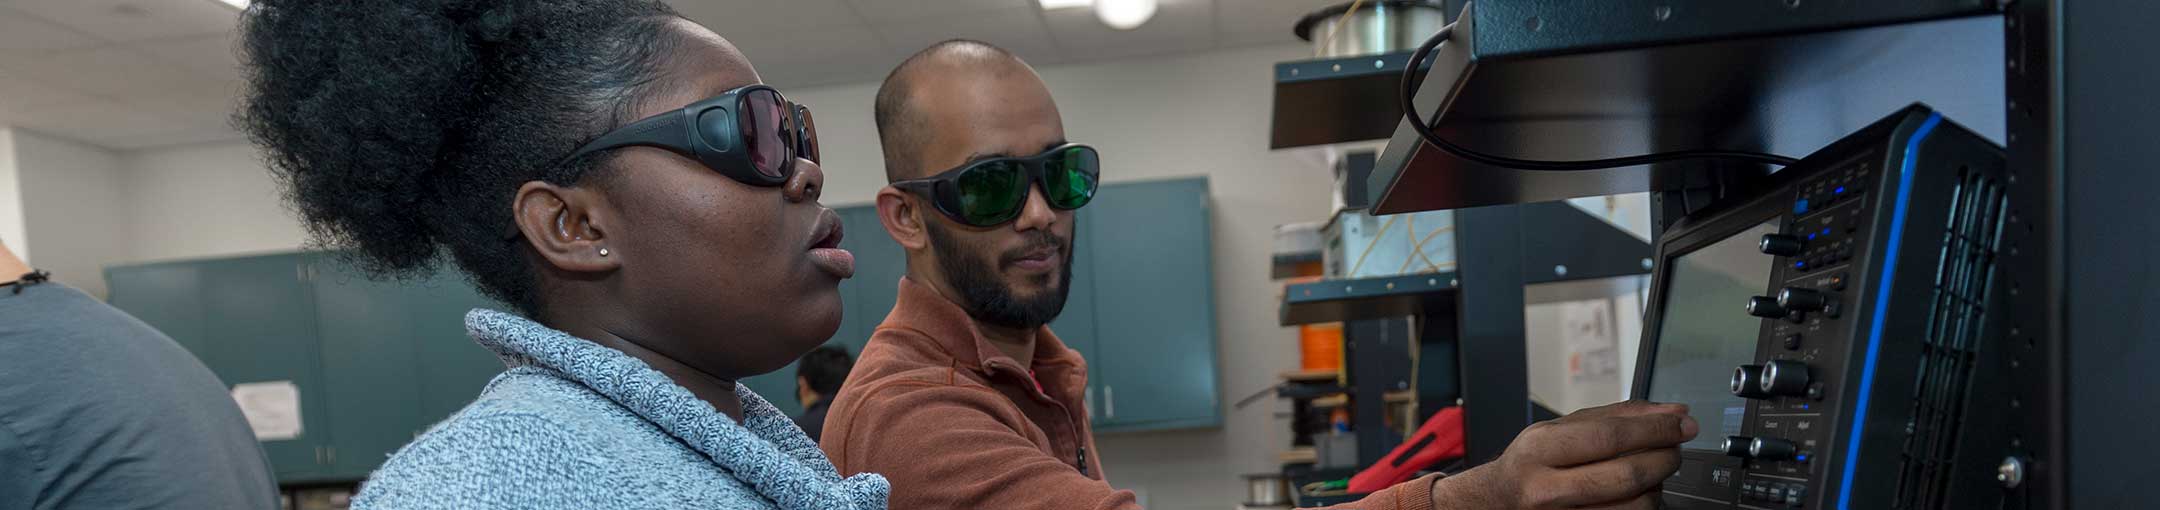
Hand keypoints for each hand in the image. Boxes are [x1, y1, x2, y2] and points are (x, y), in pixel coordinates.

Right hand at [1430, 400, 1697, 508]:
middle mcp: (1545, 488)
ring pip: (1634, 506)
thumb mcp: (1560, 430)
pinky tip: (1639, 493)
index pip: (1611, 436)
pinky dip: (1642, 505)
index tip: (1683, 423)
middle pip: (1627, 474)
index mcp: (1541, 449)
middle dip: (1664, 458)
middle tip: (1676, 448)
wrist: (1495, 503)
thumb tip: (1672, 411)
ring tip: (1655, 472)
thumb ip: (1615, 417)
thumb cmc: (1531, 465)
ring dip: (1658, 487)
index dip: (1656, 429)